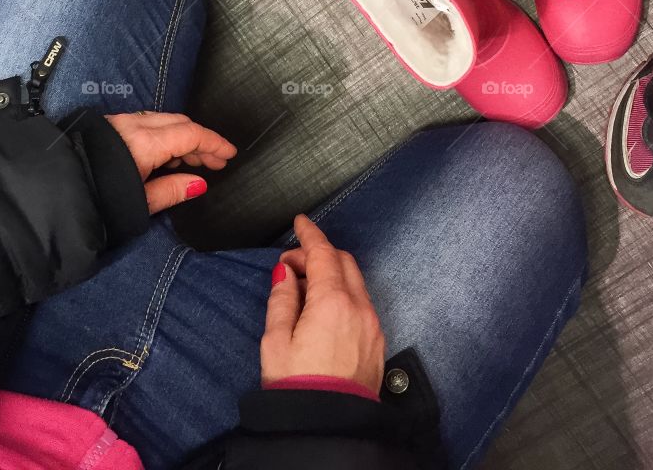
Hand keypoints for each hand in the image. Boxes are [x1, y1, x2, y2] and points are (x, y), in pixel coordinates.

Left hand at [105, 111, 236, 213]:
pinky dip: (163, 136)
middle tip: (215, 161)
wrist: (53, 194)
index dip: (214, 143)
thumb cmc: (97, 201)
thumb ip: (171, 191)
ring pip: (162, 121)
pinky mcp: (109, 128)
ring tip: (193, 161)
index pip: (190, 134)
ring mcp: (120, 123)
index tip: (229, 154)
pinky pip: (146, 124)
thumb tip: (199, 182)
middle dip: (200, 140)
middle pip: (178, 123)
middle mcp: (134, 125)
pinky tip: (165, 155)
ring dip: (181, 137)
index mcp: (145, 142)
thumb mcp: (139, 203)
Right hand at [261, 214, 384, 391]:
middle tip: (292, 264)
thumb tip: (285, 273)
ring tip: (304, 290)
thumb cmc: (297, 389)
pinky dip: (344, 294)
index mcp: (332, 302)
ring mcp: (372, 325)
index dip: (310, 234)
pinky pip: (362, 303)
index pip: (323, 253)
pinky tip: (324, 309)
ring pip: (355, 282)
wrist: (328, 429)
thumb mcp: (275, 341)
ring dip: (332, 274)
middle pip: (343, 261)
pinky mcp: (377, 342)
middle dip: (319, 254)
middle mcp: (359, 308)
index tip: (301, 222)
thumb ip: (281, 299)